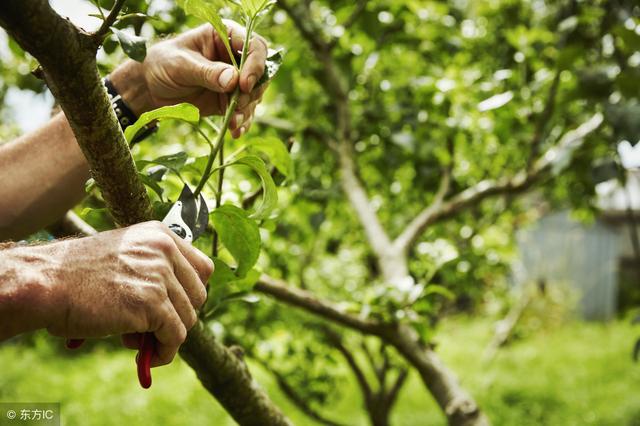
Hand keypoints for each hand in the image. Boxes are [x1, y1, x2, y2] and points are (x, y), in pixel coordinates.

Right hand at [37, 221, 212, 365]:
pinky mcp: (152, 303)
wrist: (46, 283)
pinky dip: (164, 352)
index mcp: (160, 235)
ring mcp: (159, 275)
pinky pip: (175, 336)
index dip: (190, 292)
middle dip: (178, 315)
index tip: (174, 307)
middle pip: (199, 295)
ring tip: (134, 338)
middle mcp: (164, 250)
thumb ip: (155, 269)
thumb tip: (183, 306)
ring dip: (165, 335)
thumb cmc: (78, 274)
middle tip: (149, 326)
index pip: (203, 268)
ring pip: (188, 318)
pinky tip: (145, 357)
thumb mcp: (125, 255)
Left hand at [110, 21, 268, 138]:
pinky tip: (235, 131)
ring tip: (233, 123)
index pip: (254, 46)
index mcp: (225, 37)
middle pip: (261, 73)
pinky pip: (245, 112)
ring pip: (255, 95)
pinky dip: (242, 122)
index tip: (244, 85)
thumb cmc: (162, 65)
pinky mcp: (230, 100)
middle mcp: (235, 58)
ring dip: (247, 110)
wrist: (151, 87)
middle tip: (236, 106)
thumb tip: (233, 79)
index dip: (255, 65)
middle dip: (252, 93)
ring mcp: (234, 81)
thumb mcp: (181, 65)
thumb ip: (206, 72)